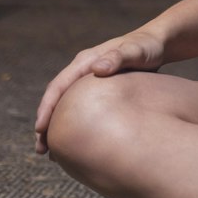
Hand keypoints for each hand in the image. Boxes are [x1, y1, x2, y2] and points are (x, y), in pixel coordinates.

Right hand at [33, 29, 165, 155]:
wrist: (158, 44)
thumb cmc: (147, 47)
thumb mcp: (135, 51)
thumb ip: (118, 58)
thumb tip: (98, 69)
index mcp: (85, 61)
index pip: (58, 86)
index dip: (47, 107)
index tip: (40, 128)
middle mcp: (83, 71)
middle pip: (57, 99)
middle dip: (46, 123)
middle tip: (40, 149)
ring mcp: (89, 81)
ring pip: (67, 106)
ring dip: (57, 127)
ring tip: (50, 153)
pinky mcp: (99, 90)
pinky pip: (80, 109)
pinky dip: (74, 124)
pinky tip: (75, 143)